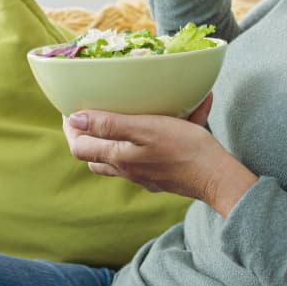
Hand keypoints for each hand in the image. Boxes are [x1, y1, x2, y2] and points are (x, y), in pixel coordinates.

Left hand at [62, 94, 257, 217]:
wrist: (216, 175)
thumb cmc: (183, 148)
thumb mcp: (145, 128)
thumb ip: (109, 124)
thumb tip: (75, 119)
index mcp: (119, 158)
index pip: (79, 148)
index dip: (71, 129)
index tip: (70, 110)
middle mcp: (128, 171)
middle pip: (95, 157)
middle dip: (87, 136)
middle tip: (90, 114)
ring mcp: (145, 176)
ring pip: (118, 161)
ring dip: (112, 142)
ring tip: (116, 122)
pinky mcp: (162, 176)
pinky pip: (145, 159)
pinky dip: (144, 143)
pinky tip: (160, 126)